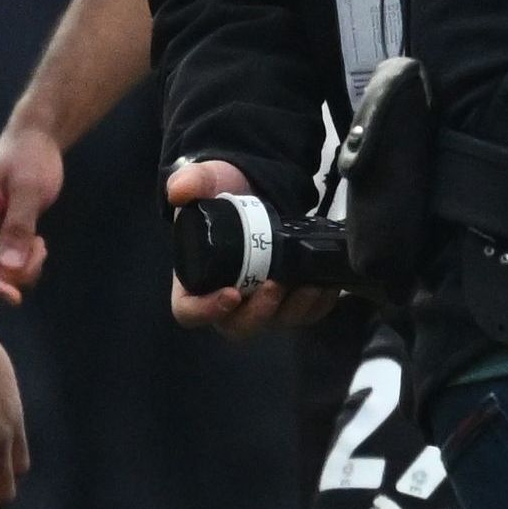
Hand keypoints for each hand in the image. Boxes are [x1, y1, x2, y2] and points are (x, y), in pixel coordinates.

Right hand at [0, 116, 61, 303]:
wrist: (38, 138)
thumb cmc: (28, 157)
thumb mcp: (27, 190)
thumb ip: (19, 226)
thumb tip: (9, 265)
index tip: (13, 295)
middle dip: (17, 272)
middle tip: (40, 249)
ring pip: (5, 267)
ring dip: (26, 265)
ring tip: (40, 243)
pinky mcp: (5, 231)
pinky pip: (14, 257)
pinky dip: (29, 258)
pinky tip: (39, 244)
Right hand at [163, 160, 334, 338]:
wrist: (259, 189)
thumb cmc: (224, 193)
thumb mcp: (206, 182)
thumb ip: (190, 182)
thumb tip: (181, 191)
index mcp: (196, 280)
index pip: (190, 312)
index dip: (207, 311)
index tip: (231, 294)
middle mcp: (226, 298)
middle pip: (237, 326)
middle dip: (259, 313)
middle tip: (276, 286)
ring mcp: (259, 300)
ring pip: (275, 322)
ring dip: (294, 310)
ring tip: (309, 286)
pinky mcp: (288, 296)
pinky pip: (303, 313)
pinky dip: (317, 305)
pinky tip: (326, 286)